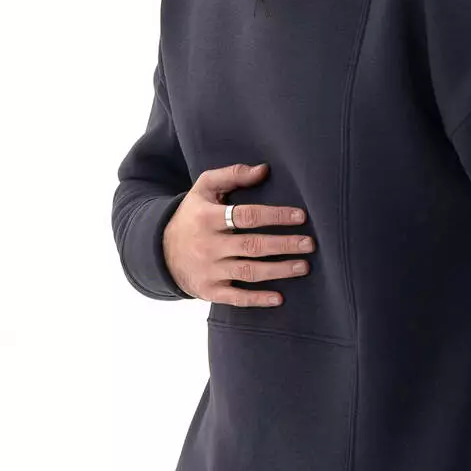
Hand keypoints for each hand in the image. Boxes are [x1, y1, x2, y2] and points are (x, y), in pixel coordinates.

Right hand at [162, 161, 315, 305]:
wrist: (160, 251)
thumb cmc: (192, 215)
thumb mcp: (204, 189)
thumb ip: (232, 175)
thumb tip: (264, 169)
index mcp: (207, 218)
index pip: (247, 216)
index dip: (275, 216)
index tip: (300, 217)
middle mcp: (207, 245)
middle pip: (252, 245)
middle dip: (284, 245)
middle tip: (309, 244)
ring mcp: (208, 270)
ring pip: (248, 271)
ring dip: (279, 270)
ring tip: (304, 266)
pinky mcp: (208, 291)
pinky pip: (235, 297)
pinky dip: (257, 300)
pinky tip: (279, 299)